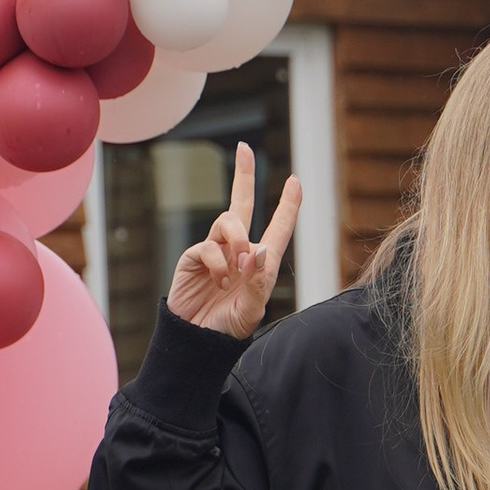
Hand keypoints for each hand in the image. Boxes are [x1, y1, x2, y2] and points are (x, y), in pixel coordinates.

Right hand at [168, 151, 299, 339]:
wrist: (197, 341)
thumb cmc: (227, 328)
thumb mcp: (252, 311)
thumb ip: (259, 283)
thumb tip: (260, 249)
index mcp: (260, 262)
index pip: (278, 227)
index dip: (288, 205)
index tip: (295, 180)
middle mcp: (238, 250)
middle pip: (241, 204)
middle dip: (243, 175)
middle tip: (244, 148)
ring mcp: (215, 251)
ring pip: (228, 221)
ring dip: (238, 240)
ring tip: (237, 268)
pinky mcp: (194, 257)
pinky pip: (209, 246)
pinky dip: (218, 263)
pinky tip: (219, 282)